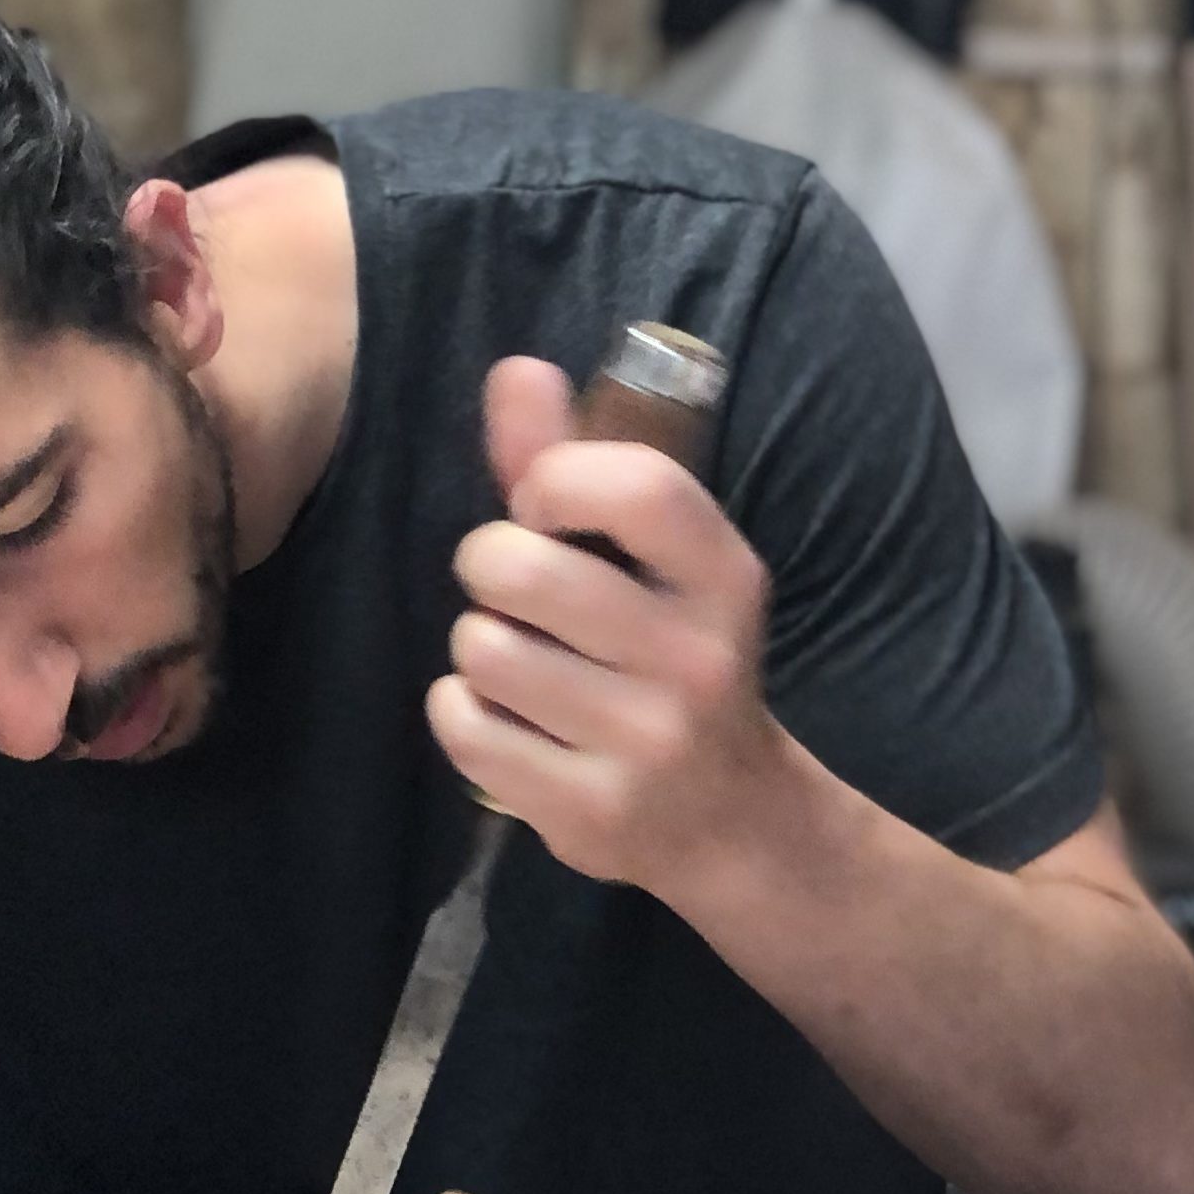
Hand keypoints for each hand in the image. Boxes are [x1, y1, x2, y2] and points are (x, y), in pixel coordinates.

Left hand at [427, 357, 794, 891]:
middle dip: (488, 568)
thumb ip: (573, 465)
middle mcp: (696, 659)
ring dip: (478, 649)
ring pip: (482, 650)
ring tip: (521, 666)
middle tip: (511, 593)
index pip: (635, 487)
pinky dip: (464, 714)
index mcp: (724, 578)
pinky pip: (464, 727)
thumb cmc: (669, 663)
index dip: (554, 478)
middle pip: (522, 570)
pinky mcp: (590, 812)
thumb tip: (515, 371)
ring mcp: (645, 743)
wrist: (730, 822)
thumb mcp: (652, 564)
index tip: (537, 504)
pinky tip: (510, 723)